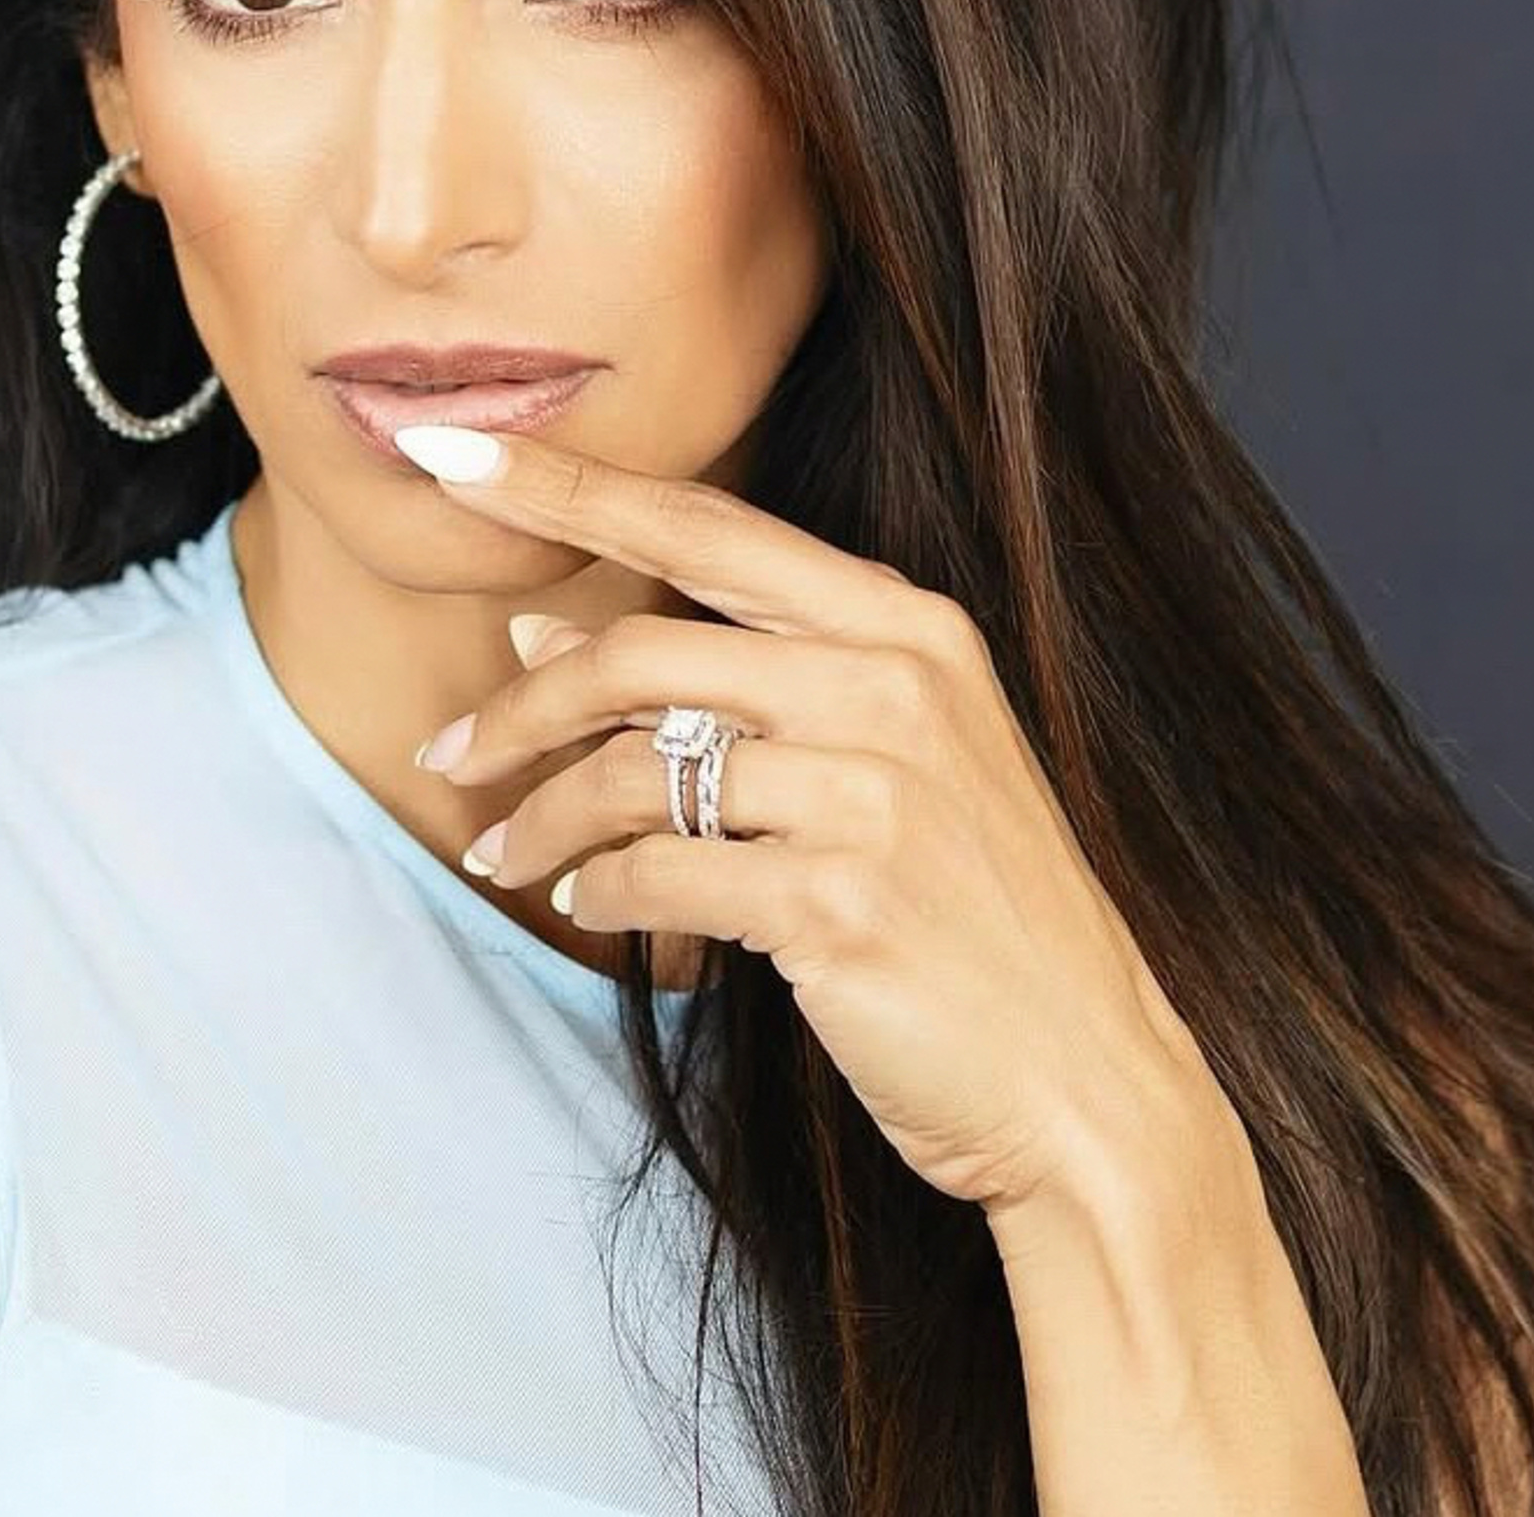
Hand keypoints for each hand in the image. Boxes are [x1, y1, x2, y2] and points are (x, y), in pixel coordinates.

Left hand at [398, 425, 1234, 1238]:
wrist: (1088, 1079)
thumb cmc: (970, 909)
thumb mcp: (879, 757)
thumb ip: (726, 682)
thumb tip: (534, 634)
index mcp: (906, 624)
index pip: (702, 522)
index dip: (566, 485)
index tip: (445, 453)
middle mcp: (892, 686)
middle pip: (642, 653)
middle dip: (516, 707)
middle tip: (445, 754)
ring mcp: (872, 795)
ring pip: (633, 771)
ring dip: (538, 815)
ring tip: (502, 854)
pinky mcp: (840, 904)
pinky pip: (659, 875)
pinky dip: (600, 892)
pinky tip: (589, 908)